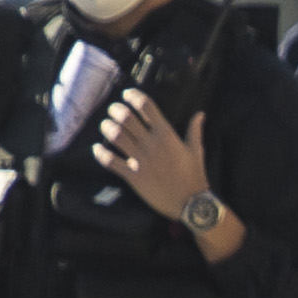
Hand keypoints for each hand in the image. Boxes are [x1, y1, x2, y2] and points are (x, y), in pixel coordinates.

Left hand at [96, 90, 214, 225]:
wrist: (190, 203)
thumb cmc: (195, 175)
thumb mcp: (196, 150)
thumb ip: (195, 130)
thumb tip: (200, 114)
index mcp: (167, 134)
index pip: (146, 106)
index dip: (133, 96)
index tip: (127, 95)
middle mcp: (152, 144)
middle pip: (127, 118)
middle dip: (116, 110)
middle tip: (113, 110)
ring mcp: (141, 160)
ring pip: (116, 136)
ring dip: (107, 127)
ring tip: (105, 125)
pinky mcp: (133, 176)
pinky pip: (111, 162)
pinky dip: (101, 154)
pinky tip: (97, 149)